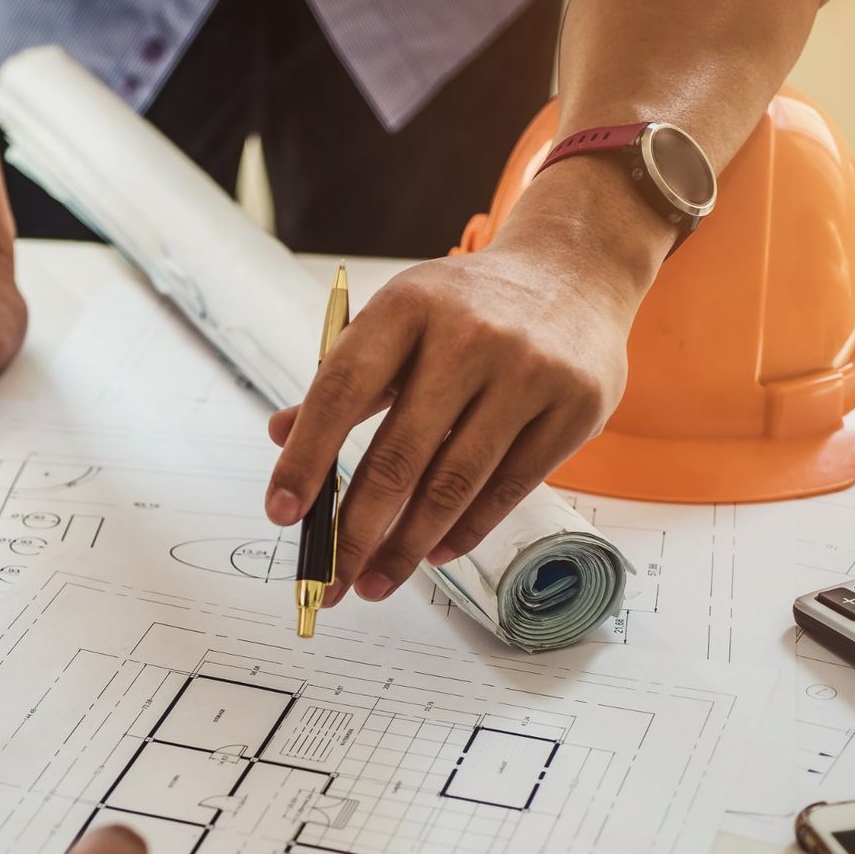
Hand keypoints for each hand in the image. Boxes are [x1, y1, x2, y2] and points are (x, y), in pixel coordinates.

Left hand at [266, 171, 665, 603]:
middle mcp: (470, 337)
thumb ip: (342, 379)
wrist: (573, 271)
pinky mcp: (575, 408)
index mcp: (408, 307)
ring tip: (376, 582)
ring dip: (407, 546)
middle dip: (356, 531)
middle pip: (399, 456)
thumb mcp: (398, 319)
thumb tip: (279, 435)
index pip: (342, 391)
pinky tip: (433, 553)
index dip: (307, 458)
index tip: (282, 513)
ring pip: (454, 483)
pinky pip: (508, 488)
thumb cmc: (466, 306)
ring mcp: (529, 373)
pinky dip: (464, 530)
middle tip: (328, 580)